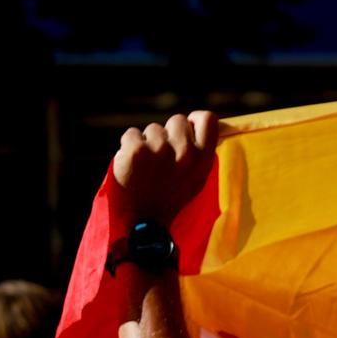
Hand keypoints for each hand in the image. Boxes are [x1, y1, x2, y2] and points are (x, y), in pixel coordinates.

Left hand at [111, 111, 216, 227]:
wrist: (145, 219)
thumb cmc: (172, 197)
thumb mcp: (197, 178)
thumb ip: (200, 152)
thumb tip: (197, 125)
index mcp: (204, 158)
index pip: (207, 118)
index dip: (195, 120)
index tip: (189, 128)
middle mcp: (185, 151)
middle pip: (177, 120)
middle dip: (170, 133)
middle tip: (165, 156)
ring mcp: (160, 149)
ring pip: (153, 128)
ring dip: (148, 141)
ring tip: (148, 165)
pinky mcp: (136, 150)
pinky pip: (132, 133)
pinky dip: (130, 145)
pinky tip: (134, 164)